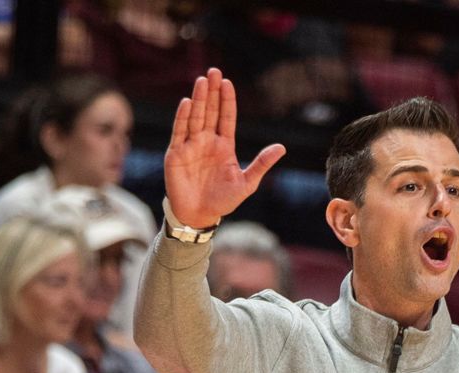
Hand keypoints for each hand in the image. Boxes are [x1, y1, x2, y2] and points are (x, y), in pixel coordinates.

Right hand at [164, 67, 286, 227]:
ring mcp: (191, 145)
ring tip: (201, 80)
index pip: (226, 117)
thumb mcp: (247, 182)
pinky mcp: (176, 153)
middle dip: (211, 92)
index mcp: (224, 146)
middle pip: (210, 111)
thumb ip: (261, 164)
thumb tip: (282, 147)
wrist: (200, 216)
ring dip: (198, 99)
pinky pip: (180, 131)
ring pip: (195, 117)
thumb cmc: (223, 200)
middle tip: (213, 71)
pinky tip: (187, 102)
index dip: (226, 100)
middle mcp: (207, 141)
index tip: (227, 82)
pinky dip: (183, 117)